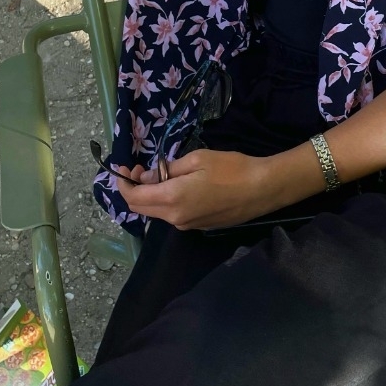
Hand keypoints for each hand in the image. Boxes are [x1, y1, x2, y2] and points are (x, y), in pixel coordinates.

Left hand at [115, 150, 276, 230]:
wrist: (263, 189)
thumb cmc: (232, 169)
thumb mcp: (197, 159)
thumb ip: (168, 169)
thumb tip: (148, 176)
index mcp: (172, 199)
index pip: (133, 198)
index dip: (123, 183)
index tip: (123, 167)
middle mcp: (175, 218)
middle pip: (141, 208)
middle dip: (134, 189)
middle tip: (140, 169)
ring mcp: (187, 225)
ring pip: (157, 212)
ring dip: (151, 195)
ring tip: (160, 174)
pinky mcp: (199, 226)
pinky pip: (174, 215)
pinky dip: (167, 201)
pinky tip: (179, 186)